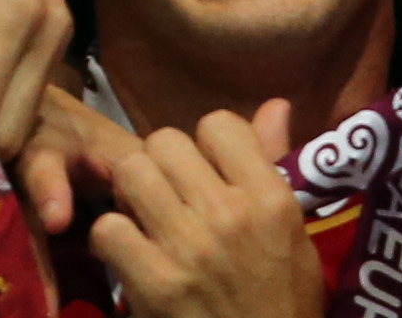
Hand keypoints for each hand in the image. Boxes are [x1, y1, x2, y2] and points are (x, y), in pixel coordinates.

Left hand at [48, 101, 322, 317]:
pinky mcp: (154, 283)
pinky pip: (108, 228)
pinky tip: (129, 257)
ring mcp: (188, 247)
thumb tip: (275, 103)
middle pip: (165, 141)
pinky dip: (112, 242)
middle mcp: (229, 214)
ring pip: (131, 173)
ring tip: (145, 220)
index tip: (208, 173)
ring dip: (131, 196)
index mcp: (269, 199)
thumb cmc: (283, 303)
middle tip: (168, 196)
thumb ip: (274, 166)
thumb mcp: (293, 236)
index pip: (219, 124)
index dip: (206, 145)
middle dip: (161, 165)